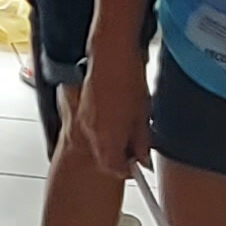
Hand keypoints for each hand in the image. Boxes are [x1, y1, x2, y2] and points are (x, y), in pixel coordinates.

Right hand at [63, 49, 151, 178]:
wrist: (110, 56)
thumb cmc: (127, 80)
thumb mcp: (142, 116)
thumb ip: (142, 141)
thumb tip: (143, 156)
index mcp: (108, 138)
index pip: (114, 169)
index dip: (127, 170)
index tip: (138, 165)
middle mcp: (92, 133)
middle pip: (104, 158)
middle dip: (119, 157)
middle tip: (136, 149)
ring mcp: (84, 121)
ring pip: (98, 144)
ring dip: (112, 144)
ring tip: (129, 129)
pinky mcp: (83, 110)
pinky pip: (93, 130)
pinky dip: (105, 131)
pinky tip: (118, 117)